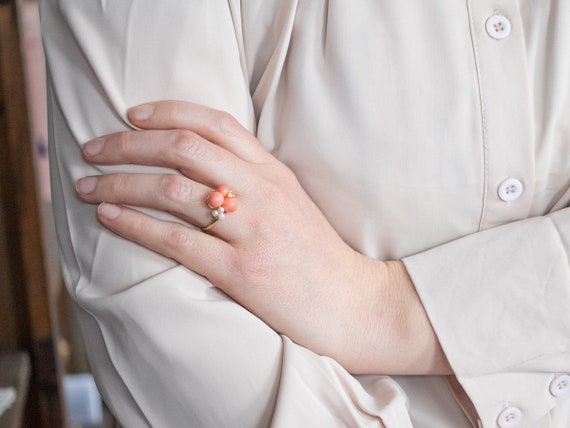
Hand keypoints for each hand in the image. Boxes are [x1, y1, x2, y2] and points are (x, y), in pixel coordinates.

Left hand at [76, 101, 449, 374]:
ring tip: (87, 187)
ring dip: (120, 184)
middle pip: (184, 149)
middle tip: (94, 149)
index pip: (214, 124)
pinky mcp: (241, 272)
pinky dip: (135, 225)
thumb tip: (198, 164)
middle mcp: (262, 193)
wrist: (351, 303)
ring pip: (172, 191)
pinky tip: (108, 218)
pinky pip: (176, 241)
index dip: (167, 113)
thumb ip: (252, 178)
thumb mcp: (291, 201)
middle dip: (128, 145)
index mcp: (274, 172)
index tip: (131, 116)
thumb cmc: (315, 254)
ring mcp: (252, 231)